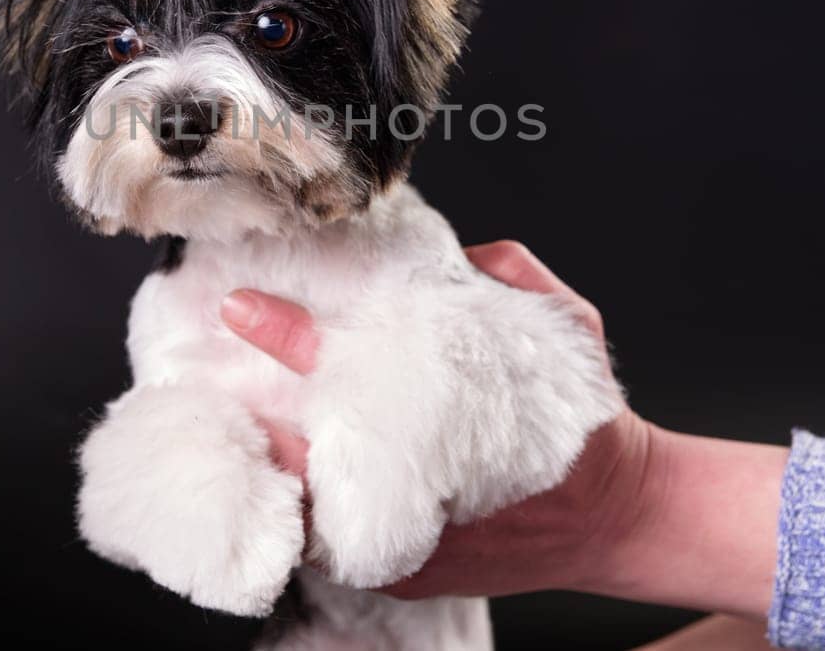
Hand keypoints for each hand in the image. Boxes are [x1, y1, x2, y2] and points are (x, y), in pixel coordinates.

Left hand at [221, 241, 786, 619]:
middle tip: (205, 389)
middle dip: (260, 420)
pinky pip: (335, 547)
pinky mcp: (408, 572)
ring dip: (275, 473)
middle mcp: (422, 481)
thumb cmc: (588, 424)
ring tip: (228, 438)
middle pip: (312, 455)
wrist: (619, 517)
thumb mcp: (570, 328)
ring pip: (315, 509)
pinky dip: (307, 516)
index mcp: (448, 411)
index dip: (292, 336)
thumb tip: (469, 253)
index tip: (244, 308)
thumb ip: (514, 279)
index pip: (353, 368)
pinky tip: (282, 488)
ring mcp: (410, 537)